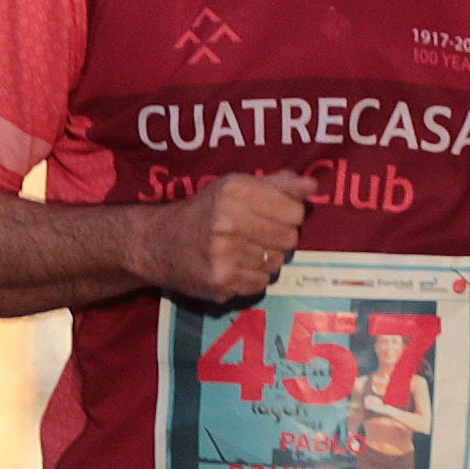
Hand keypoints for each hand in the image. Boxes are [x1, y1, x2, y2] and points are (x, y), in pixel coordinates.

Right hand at [138, 173, 325, 307]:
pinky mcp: (221, 282)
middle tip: (256, 234)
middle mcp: (229, 222)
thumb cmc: (203, 211)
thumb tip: (313, 186)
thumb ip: (277, 185)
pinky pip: (261, 283)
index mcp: (236, 192)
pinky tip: (234, 265)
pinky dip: (253, 276)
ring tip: (242, 249)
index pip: (295, 212)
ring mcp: (225, 255)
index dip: (288, 215)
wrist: (156, 243)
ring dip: (266, 258)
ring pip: (277, 263)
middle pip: (290, 239)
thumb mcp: (234, 186)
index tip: (273, 215)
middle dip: (278, 238)